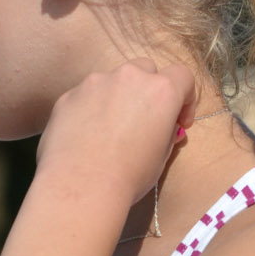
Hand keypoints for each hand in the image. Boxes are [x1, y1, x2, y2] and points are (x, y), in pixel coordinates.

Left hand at [36, 60, 197, 204]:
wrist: (81, 185)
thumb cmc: (129, 175)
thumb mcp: (161, 156)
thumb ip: (166, 133)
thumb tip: (165, 129)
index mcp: (161, 91)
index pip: (182, 76)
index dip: (185, 98)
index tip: (179, 122)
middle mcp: (129, 77)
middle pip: (146, 70)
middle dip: (149, 90)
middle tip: (144, 120)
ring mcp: (95, 82)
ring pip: (113, 81)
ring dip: (118, 97)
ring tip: (111, 129)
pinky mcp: (69, 95)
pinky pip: (87, 96)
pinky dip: (92, 109)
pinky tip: (86, 136)